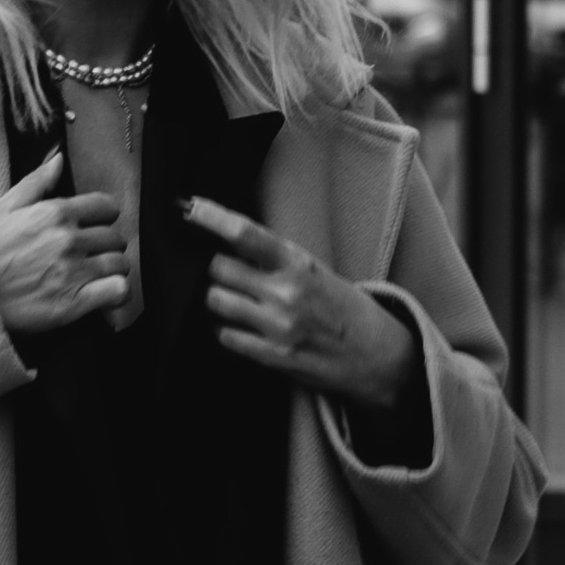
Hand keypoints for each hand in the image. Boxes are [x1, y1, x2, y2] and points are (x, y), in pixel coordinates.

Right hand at [0, 149, 130, 333]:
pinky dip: (117, 292)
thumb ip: (36, 182)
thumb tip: (59, 159)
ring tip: (96, 274)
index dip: (103, 216)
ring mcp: (74, 272)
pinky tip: (104, 293)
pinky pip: (119, 291)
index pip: (107, 207)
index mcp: (56, 213)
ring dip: (111, 268)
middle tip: (90, 254)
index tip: (94, 226)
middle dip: (106, 244)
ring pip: (120, 263)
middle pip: (115, 237)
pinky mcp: (75, 303)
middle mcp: (69, 240)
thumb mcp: (2, 207)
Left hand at [188, 196, 420, 412]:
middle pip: (218, 269)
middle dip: (216, 268)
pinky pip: (225, 336)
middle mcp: (286, 292)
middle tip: (229, 272)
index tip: (189, 208)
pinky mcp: (273, 356)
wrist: (376, 354)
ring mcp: (278, 326)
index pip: (245, 234)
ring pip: (215, 301)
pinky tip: (241, 326)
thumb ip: (274, 259)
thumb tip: (226, 242)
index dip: (211, 218)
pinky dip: (225, 329)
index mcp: (299, 263)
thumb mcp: (314, 270)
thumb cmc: (342, 307)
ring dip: (218, 299)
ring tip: (237, 300)